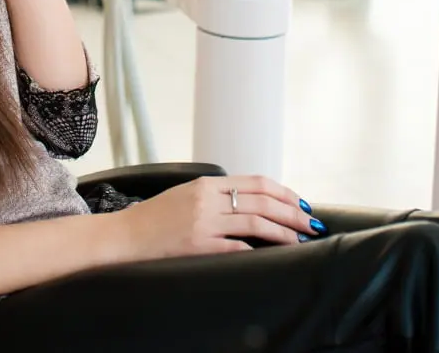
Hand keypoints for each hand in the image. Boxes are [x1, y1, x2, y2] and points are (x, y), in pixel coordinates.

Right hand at [115, 175, 325, 259]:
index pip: (257, 183)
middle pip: (262, 202)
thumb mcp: (188, 194)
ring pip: (256, 223)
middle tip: (311, 224)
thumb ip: (218, 194)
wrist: (126, 235)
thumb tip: (255, 201)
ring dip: (283, 233)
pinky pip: (236, 247)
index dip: (285, 193)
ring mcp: (203, 222)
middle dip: (292, 213)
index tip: (302, 204)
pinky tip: (272, 255)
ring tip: (299, 240)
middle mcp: (208, 199)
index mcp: (208, 183)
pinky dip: (257, 250)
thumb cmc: (157, 217)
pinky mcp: (197, 245)